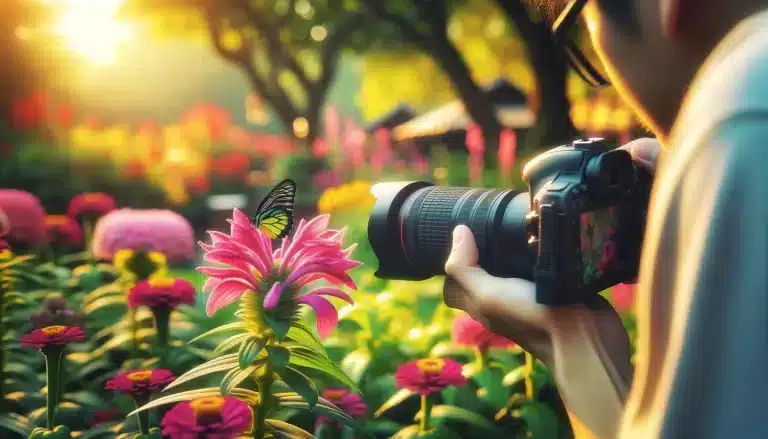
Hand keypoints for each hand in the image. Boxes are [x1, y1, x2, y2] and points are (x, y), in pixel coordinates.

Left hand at [442, 138, 659, 367]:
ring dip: (509, 249)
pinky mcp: (550, 290)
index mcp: (480, 304)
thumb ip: (466, 268)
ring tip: (513, 225)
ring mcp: (525, 296)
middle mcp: (499, 301)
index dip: (455, 257)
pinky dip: (535, 254)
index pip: (454, 282)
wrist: (584, 336)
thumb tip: (458, 232)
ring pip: (508, 269)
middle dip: (481, 249)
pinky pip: (535, 269)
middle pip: (479, 273)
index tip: (466, 230)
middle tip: (490, 223)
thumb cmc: (530, 316)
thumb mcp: (488, 294)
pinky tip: (540, 237)